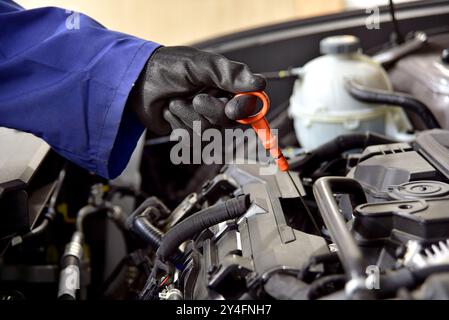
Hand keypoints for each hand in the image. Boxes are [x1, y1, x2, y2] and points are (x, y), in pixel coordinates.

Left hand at [128, 46, 265, 134]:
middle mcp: (217, 102)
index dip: (244, 108)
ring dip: (188, 116)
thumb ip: (228, 74)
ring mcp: (202, 118)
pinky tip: (170, 111)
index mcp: (225, 84)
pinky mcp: (187, 131)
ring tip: (174, 102)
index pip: (249, 102)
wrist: (137, 82)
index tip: (232, 107)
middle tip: (195, 98)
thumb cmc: (167, 67)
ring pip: (209, 131)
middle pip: (229, 121)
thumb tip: (259, 84)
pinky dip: (178, 125)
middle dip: (209, 111)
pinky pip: (191, 139)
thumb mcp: (199, 65)